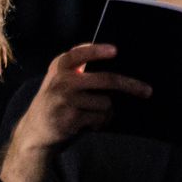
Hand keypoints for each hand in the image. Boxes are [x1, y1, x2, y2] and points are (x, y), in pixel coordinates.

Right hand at [8, 43, 152, 152]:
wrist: (34, 131)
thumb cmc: (54, 103)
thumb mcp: (57, 80)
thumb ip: (76, 68)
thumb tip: (112, 60)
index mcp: (59, 68)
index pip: (78, 55)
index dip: (96, 51)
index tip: (114, 50)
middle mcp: (60, 82)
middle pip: (105, 80)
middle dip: (130, 86)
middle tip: (147, 91)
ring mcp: (65, 101)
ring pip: (106, 103)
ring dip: (106, 111)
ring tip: (92, 114)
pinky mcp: (70, 119)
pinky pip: (100, 118)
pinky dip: (99, 122)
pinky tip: (88, 123)